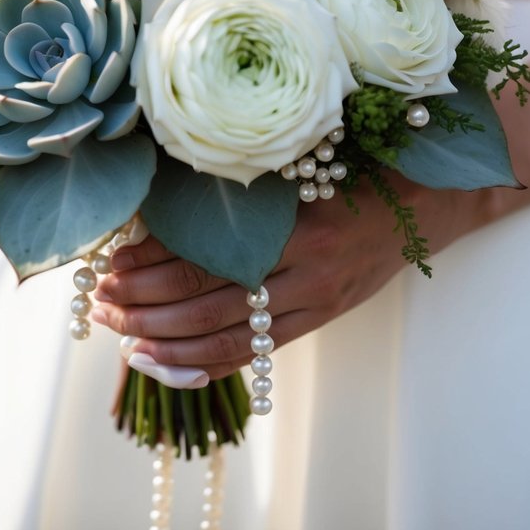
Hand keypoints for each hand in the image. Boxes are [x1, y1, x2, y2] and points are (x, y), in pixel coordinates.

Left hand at [92, 178, 478, 379]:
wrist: (429, 203)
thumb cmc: (360, 168)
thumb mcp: (303, 163)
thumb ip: (243, 183)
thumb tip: (165, 195)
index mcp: (292, 222)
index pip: (204, 254)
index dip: (150, 264)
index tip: (109, 262)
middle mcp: (301, 269)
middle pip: (204, 299)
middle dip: (144, 304)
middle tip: (100, 302)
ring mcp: (312, 301)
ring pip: (224, 336)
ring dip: (165, 340)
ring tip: (120, 336)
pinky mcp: (319, 320)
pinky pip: (254, 355)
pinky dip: (206, 365)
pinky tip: (166, 365)